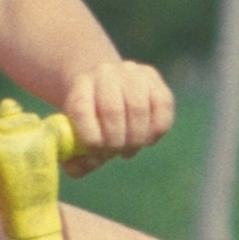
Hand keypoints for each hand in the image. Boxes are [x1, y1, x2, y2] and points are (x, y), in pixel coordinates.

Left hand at [61, 58, 176, 164]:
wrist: (106, 86)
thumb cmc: (92, 121)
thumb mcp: (78, 137)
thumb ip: (75, 158)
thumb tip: (76, 168)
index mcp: (79, 86)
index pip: (82, 111)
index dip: (91, 140)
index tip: (97, 153)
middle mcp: (104, 73)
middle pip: (112, 111)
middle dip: (116, 143)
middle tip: (117, 153)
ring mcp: (130, 72)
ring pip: (138, 109)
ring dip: (137, 138)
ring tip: (130, 148)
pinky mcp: (153, 77)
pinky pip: (162, 106)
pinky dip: (156, 131)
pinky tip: (147, 138)